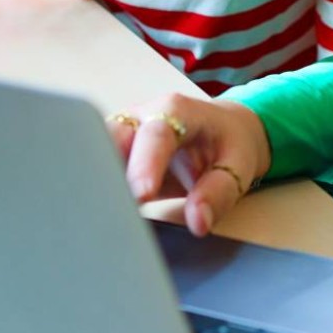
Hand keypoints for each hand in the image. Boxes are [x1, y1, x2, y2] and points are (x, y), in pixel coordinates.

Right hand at [108, 93, 271, 236]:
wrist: (224, 133)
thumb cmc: (230, 145)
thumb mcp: (238, 167)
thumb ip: (219, 192)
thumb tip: (198, 221)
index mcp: (176, 111)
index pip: (155, 136)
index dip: (145, 165)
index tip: (142, 195)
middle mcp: (142, 117)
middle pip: (111, 137)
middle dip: (105, 170)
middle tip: (107, 208)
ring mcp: (124, 132)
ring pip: (94, 152)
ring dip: (94, 182)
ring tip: (96, 214)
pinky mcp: (113, 152)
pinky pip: (95, 168)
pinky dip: (94, 189)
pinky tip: (95, 213)